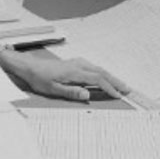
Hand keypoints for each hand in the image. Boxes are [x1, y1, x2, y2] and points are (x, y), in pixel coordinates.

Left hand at [7, 53, 130, 101]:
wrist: (31, 67)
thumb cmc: (41, 79)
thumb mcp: (53, 89)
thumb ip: (71, 92)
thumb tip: (87, 95)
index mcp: (75, 72)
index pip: (97, 79)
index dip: (109, 88)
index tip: (118, 95)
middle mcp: (79, 65)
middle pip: (102, 72)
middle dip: (116, 81)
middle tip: (128, 89)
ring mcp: (78, 63)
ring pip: (99, 69)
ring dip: (111, 77)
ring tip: (121, 85)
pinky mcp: (76, 63)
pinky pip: (94, 68)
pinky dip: (103, 74)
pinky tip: (106, 79)